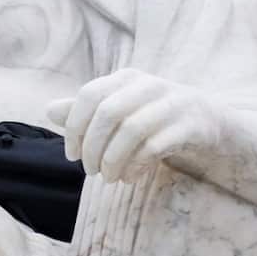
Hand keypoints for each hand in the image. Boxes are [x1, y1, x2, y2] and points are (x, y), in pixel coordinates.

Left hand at [47, 68, 223, 182]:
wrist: (207, 122)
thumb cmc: (152, 117)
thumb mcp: (119, 111)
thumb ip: (86, 111)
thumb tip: (49, 110)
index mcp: (126, 78)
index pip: (89, 95)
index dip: (75, 126)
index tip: (71, 155)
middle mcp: (148, 85)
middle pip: (108, 113)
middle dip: (93, 146)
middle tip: (89, 171)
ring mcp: (172, 103)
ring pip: (131, 130)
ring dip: (114, 159)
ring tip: (109, 178)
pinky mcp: (191, 124)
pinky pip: (156, 145)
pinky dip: (136, 165)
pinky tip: (130, 177)